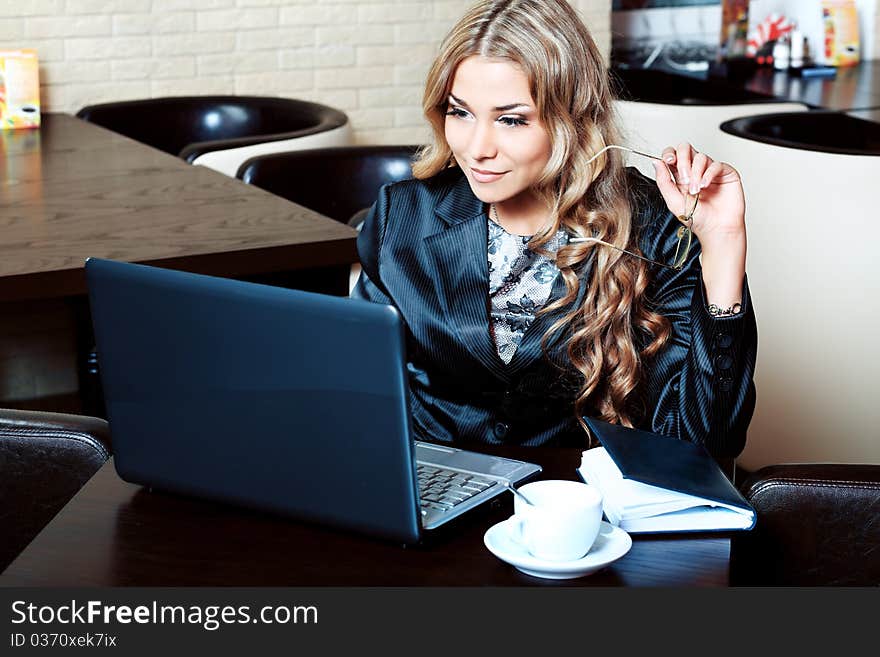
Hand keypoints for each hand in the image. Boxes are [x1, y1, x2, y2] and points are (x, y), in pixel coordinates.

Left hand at [652, 143, 746, 307]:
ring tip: (696, 191)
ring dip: (696, 173)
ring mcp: (709, 171)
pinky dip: (708, 174)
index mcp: (680, 177)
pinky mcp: (725, 173)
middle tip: (684, 177)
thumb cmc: (697, 219)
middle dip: (682, 159)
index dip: (669, 154)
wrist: (716, 229)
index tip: (668, 161)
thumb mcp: (673, 201)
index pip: (673, 155)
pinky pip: (716, 164)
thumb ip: (663, 181)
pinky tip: (705, 186)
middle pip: (686, 149)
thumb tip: (656, 162)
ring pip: (700, 157)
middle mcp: (695, 171)